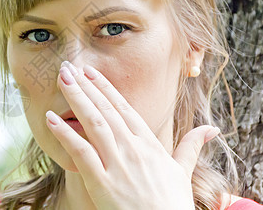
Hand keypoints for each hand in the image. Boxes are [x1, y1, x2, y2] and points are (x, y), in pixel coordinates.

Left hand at [45, 61, 219, 209]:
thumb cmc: (172, 204)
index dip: (104, 87)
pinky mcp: (102, 182)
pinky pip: (80, 152)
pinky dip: (64, 133)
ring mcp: (117, 164)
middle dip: (85, 85)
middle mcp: (133, 148)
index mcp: (149, 143)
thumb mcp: (183, 172)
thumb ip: (191, 146)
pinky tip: (50, 118)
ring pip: (93, 122)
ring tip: (61, 79)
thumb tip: (212, 129)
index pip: (123, 107)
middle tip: (68, 66)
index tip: (90, 72)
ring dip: (75, 98)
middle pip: (105, 109)